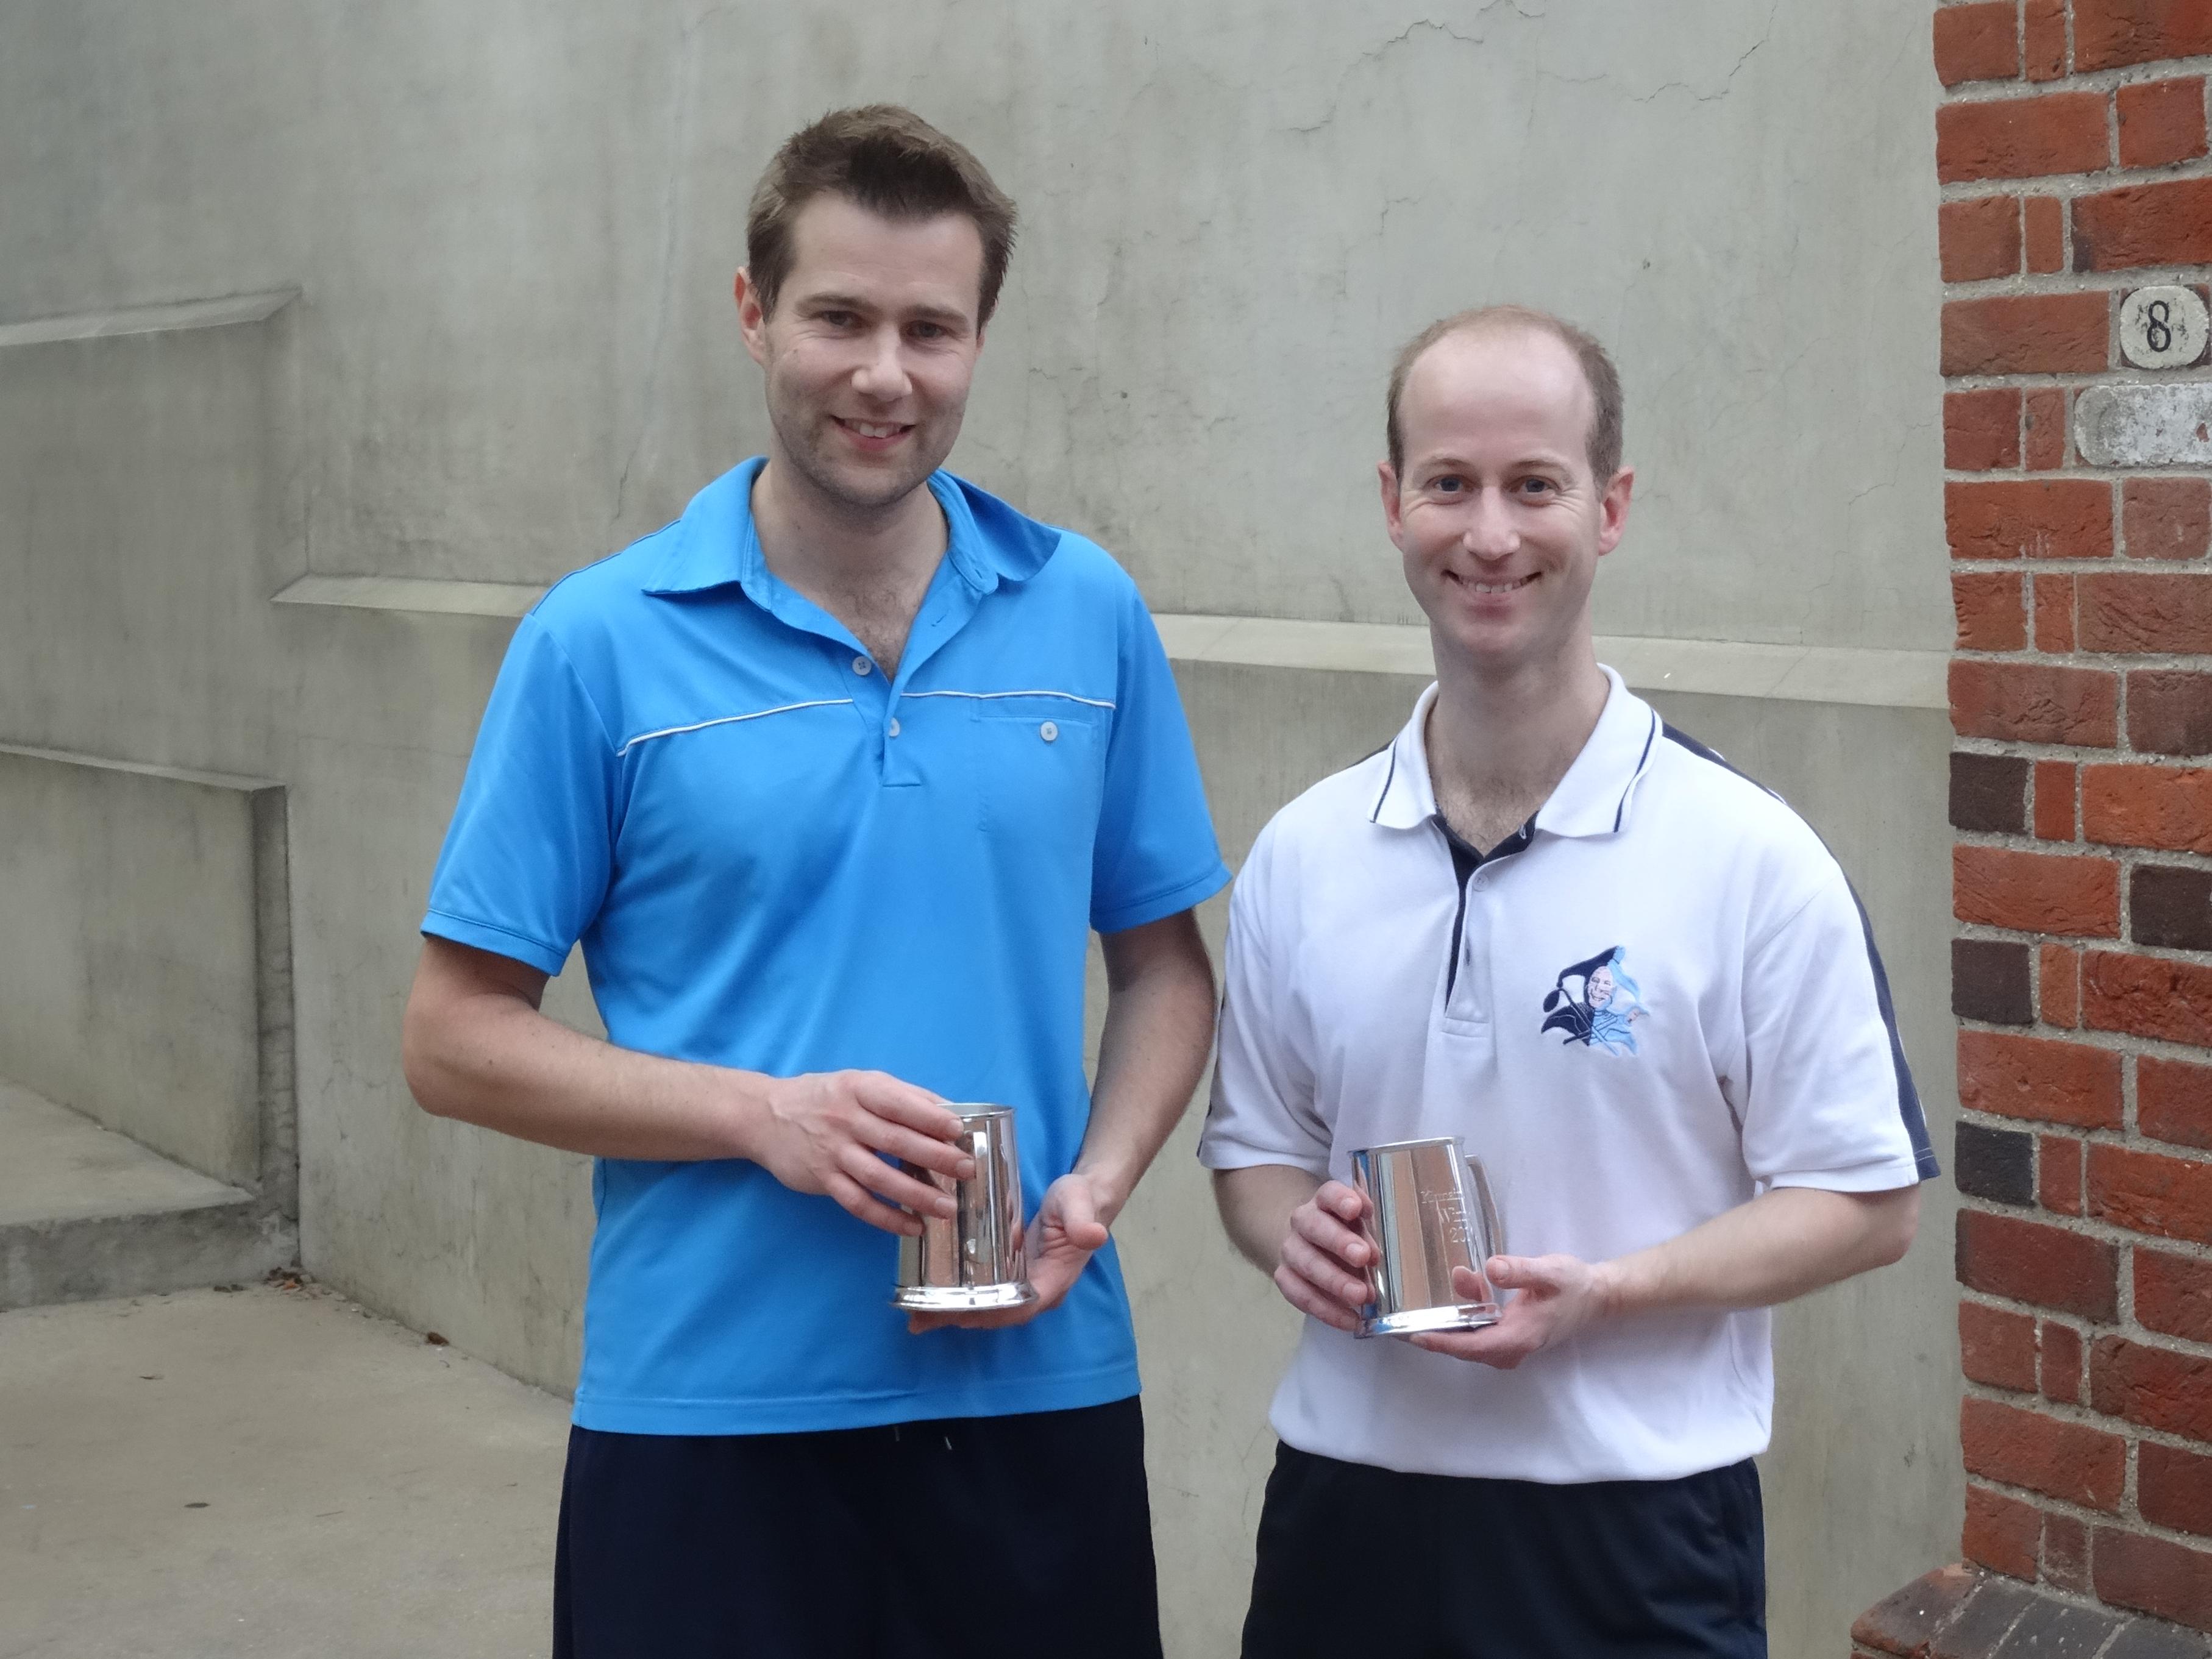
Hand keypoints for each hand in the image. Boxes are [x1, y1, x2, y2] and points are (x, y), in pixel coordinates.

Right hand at [750, 1070, 971, 1235]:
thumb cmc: (826, 1098)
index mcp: (859, 1089)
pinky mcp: (822, 1180)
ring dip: (916, 1195)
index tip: (959, 1131)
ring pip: (879, 1177)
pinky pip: (858, 1203)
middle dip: (935, 1157)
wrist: (766, 1116)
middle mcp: (845, 1119)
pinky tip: (912, 1227)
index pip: (899, 1103)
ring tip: (947, 1208)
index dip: (930, 1117)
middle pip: (895, 1141)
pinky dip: (886, 1218)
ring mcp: (832, 1152)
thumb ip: (904, 1096)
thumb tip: (952, 1111)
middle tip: (966, 1170)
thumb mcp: (861, 1084)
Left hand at [907, 1171, 1113, 1332]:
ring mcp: (1024, 1284)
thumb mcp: (1080, 1204)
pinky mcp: (1011, 1274)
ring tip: (917, 1315)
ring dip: (955, 1313)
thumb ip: (1083, 1221)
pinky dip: (959, 1299)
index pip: (1019, 1307)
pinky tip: (931, 1297)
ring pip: (988, 1308)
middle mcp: (1038, 1290)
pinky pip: (985, 1293)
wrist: (1084, 1197)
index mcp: (1053, 1281)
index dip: (988, 1314)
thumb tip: (1094, 1235)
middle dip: (961, 1317)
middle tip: (922, 1317)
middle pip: (997, 1314)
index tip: (956, 1313)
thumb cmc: (1081, 1200)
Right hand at [1270, 1181, 1373, 1333]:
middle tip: (1363, 1257)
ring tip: (1361, 1296)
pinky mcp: (1285, 1277)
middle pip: (1314, 1226)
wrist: (1311, 1247)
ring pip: (1305, 1262)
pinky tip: (1350, 1320)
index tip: (1356, 1209)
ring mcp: (1291, 1249)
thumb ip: (1371, 1233)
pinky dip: (1326, 1309)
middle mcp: (1303, 1221)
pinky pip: (1301, 1294)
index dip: (1341, 1199)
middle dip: (1339, 1242)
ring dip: (1334, 1280)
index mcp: (1325, 1202)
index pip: (1329, 1193)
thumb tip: (1378, 1251)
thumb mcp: (1362, 1228)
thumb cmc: (1348, 1236)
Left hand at [1408, 1254, 1614, 1367]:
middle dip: (1435, 1334)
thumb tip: (1490, 1268)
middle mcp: (1514, 1347)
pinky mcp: (1513, 1336)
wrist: (1597, 1296)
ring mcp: (1513, 1345)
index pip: (1472, 1346)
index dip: (1442, 1343)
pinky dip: (1467, 1315)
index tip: (1413, 1335)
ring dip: (1452, 1321)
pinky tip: (1466, 1284)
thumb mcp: (1549, 1271)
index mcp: (1520, 1336)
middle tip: (1401, 1321)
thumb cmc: (1574, 1284)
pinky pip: (1482, 1332)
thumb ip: (1520, 1271)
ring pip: (1473, 1339)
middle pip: (1466, 1347)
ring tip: (1425, 1301)